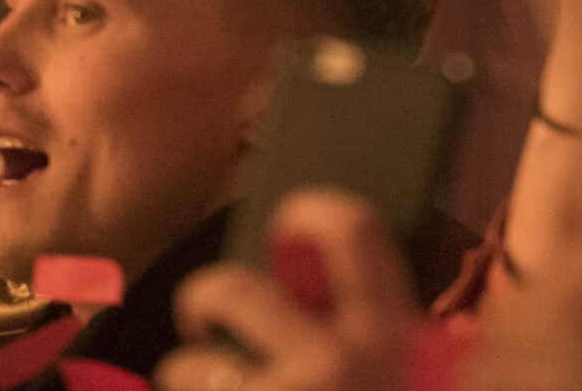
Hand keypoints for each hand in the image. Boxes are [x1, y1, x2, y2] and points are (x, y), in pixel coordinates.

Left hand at [158, 189, 416, 390]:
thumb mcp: (400, 373)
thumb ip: (362, 326)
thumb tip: (303, 288)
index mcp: (388, 332)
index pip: (354, 228)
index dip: (308, 210)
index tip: (284, 221)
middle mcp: (343, 358)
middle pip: (232, 289)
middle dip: (202, 300)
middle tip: (202, 325)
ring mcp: (294, 390)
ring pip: (191, 363)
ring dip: (191, 378)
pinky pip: (182, 388)